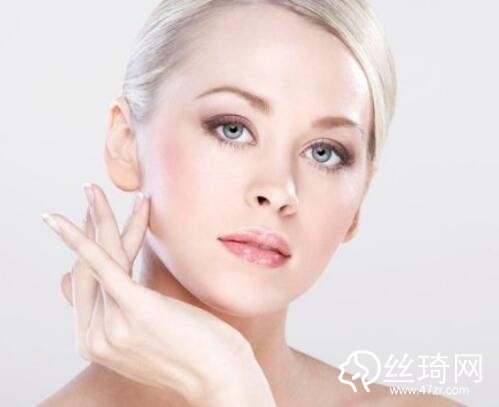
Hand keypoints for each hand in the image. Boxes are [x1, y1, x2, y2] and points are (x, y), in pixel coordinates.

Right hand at [42, 183, 275, 405]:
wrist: (222, 379)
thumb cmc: (196, 353)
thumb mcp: (154, 333)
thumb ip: (129, 313)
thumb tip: (119, 287)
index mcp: (97, 343)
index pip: (90, 285)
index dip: (91, 248)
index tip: (98, 220)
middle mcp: (96, 339)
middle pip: (90, 269)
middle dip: (89, 226)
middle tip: (91, 195)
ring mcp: (112, 327)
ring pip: (102, 258)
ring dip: (98, 218)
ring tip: (93, 189)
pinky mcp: (134, 310)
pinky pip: (104, 265)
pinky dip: (84, 237)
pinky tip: (74, 215)